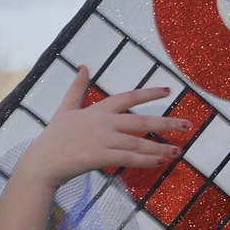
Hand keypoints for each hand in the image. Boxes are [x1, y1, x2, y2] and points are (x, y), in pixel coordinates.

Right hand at [15, 66, 182, 188]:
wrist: (42, 161)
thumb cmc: (55, 136)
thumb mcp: (65, 108)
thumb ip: (77, 88)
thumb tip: (83, 66)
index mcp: (98, 109)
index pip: (128, 97)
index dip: (149, 94)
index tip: (168, 91)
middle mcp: (103, 122)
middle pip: (141, 122)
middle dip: (166, 123)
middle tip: (187, 124)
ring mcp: (102, 140)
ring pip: (138, 143)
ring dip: (161, 147)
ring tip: (179, 150)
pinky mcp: (100, 157)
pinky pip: (129, 159)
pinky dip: (146, 161)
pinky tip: (161, 162)